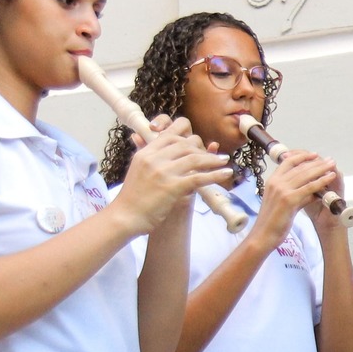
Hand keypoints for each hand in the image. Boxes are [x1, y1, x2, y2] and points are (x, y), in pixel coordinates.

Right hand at [112, 116, 237, 233]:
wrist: (125, 217)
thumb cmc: (133, 197)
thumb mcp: (137, 169)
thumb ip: (147, 155)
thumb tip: (141, 137)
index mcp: (146, 152)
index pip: (170, 134)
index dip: (187, 135)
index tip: (197, 142)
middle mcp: (154, 158)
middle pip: (186, 144)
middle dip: (202, 149)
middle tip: (213, 156)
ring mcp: (163, 172)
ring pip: (195, 158)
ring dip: (214, 160)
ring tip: (225, 161)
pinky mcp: (172, 187)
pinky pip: (199, 177)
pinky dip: (215, 175)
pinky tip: (226, 174)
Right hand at [253, 149, 342, 246]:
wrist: (263, 235)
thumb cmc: (271, 222)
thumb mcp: (280, 202)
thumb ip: (293, 193)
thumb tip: (311, 190)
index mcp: (272, 181)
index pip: (288, 162)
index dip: (302, 156)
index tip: (314, 155)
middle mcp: (276, 182)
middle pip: (300, 167)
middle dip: (317, 162)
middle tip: (329, 159)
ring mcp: (282, 190)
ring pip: (306, 174)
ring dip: (321, 168)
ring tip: (333, 164)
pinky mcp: (289, 199)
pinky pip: (309, 187)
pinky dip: (321, 181)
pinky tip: (330, 177)